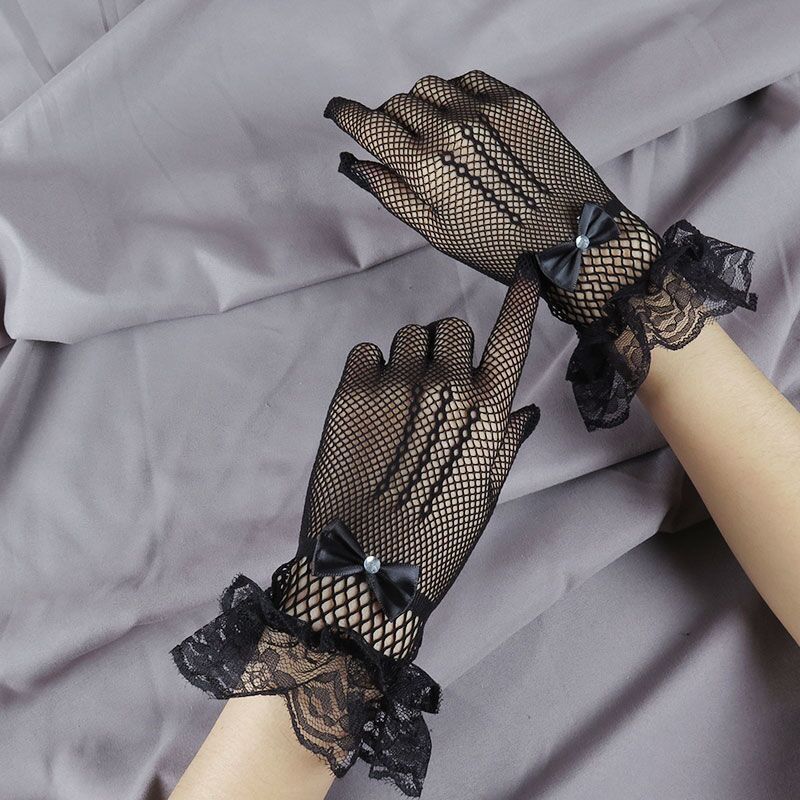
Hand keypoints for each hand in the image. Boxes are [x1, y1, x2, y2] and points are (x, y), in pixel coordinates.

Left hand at [280, 265, 540, 658]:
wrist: (367, 570)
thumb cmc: (437, 536)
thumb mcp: (485, 492)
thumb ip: (506, 440)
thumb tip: (526, 407)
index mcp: (487, 411)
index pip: (511, 335)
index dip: (520, 297)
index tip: (524, 268)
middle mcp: (445, 387)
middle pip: (450, 327)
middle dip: (446, 350)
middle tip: (433, 389)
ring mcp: (395, 387)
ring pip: (407, 337)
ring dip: (408, 359)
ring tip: (398, 406)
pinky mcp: (349, 396)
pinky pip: (365, 352)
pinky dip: (370, 369)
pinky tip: (370, 406)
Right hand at [325, 69, 659, 327]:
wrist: (570, 239)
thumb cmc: (498, 246)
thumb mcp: (435, 232)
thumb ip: (390, 192)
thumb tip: (353, 162)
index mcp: (425, 168)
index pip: (368, 124)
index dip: (345, 113)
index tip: (336, 109)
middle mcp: (451, 130)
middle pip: (397, 104)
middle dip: (388, 120)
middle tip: (400, 144)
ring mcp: (484, 111)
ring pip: (428, 87)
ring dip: (420, 105)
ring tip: (436, 134)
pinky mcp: (514, 102)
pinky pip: (468, 80)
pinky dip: (455, 95)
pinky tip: (465, 122)